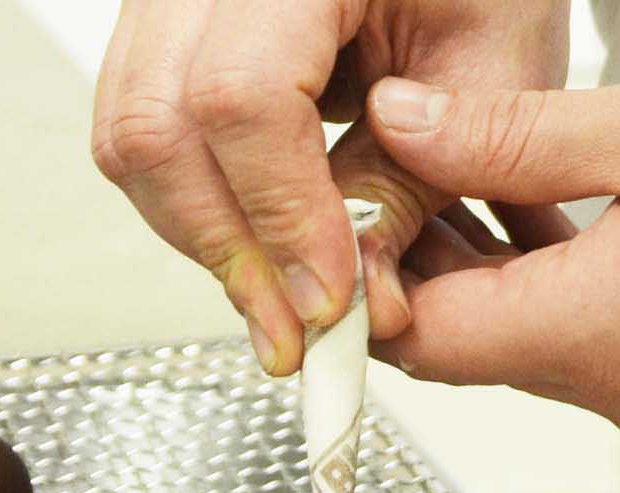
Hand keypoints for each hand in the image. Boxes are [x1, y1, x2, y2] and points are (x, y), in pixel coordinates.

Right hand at [91, 0, 568, 374]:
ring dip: (209, 238)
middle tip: (300, 333)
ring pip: (134, 135)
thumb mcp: (485, 72)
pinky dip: (202, 203)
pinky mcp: (168, 33)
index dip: (281, 214)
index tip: (331, 300)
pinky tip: (265, 247)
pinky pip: (146, 126)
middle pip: (160, 125)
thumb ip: (412, 185)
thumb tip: (359, 301)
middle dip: (232, 252)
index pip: (243, 97)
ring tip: (285, 304)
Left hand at [367, 64, 619, 443]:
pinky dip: (586, 305)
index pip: (424, 341)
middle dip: (443, 269)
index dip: (376, 276)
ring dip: (517, 283)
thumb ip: (511, 138)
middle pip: (478, 354)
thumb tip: (405, 128)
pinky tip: (614, 228)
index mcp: (597, 335)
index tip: (371, 207)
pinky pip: (613, 364)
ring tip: (528, 183)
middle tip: (441, 172)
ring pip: (545, 358)